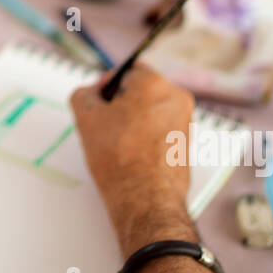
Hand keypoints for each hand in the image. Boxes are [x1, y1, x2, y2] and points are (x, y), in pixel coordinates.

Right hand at [70, 62, 195, 251]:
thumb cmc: (117, 157)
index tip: (98, 106)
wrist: (145, 200)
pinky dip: (147, 136)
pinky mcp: (188, 142)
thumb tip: (93, 93)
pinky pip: (162, 129)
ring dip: (134, 121)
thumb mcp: (86, 117)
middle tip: (105, 126)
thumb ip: (85, 94)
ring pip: (151, 110)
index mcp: (154, 83)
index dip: (107, 87)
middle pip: (141, 90)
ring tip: (118, 144)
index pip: (126, 71)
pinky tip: (133, 155)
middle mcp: (177, 97)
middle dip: (122, 104)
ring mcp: (186, 121)